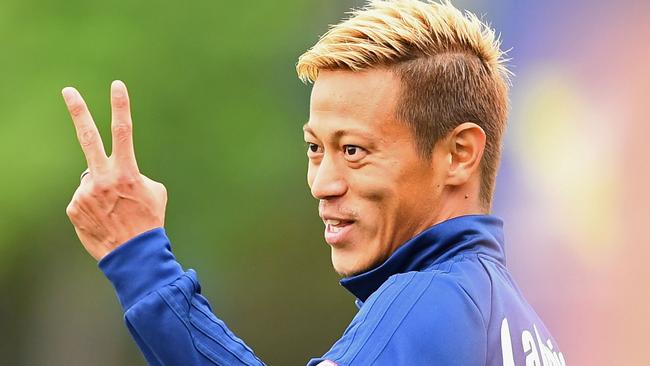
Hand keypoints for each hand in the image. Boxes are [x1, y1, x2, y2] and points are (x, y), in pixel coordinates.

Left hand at [62, 80, 166, 260]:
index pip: (124, 132)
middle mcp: (102, 179)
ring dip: (100, 190)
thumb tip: (111, 171)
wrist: (134, 255)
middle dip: (78, 111)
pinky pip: (82, 198)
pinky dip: (91, 205)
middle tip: (68, 90)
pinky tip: (103, 219)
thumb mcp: (155, 191)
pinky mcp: (73, 208)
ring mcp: (84, 193)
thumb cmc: (150, 221)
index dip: (120, 106)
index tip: (117, 85)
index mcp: (127, 172)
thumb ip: (133, 174)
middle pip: (88, 137)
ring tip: (113, 212)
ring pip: (91, 179)